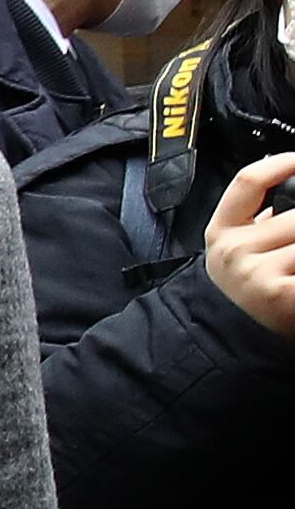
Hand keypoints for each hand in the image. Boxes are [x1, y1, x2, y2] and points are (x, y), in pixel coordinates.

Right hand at [206, 151, 294, 338]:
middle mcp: (233, 251)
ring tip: (293, 264)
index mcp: (221, 234)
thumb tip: (288, 195)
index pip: (248, 182)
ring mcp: (257, 273)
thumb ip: (257, 224)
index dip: (280, 164)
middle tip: (292, 243)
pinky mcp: (280, 293)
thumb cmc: (244, 296)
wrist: (232, 343)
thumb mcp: (236, 253)